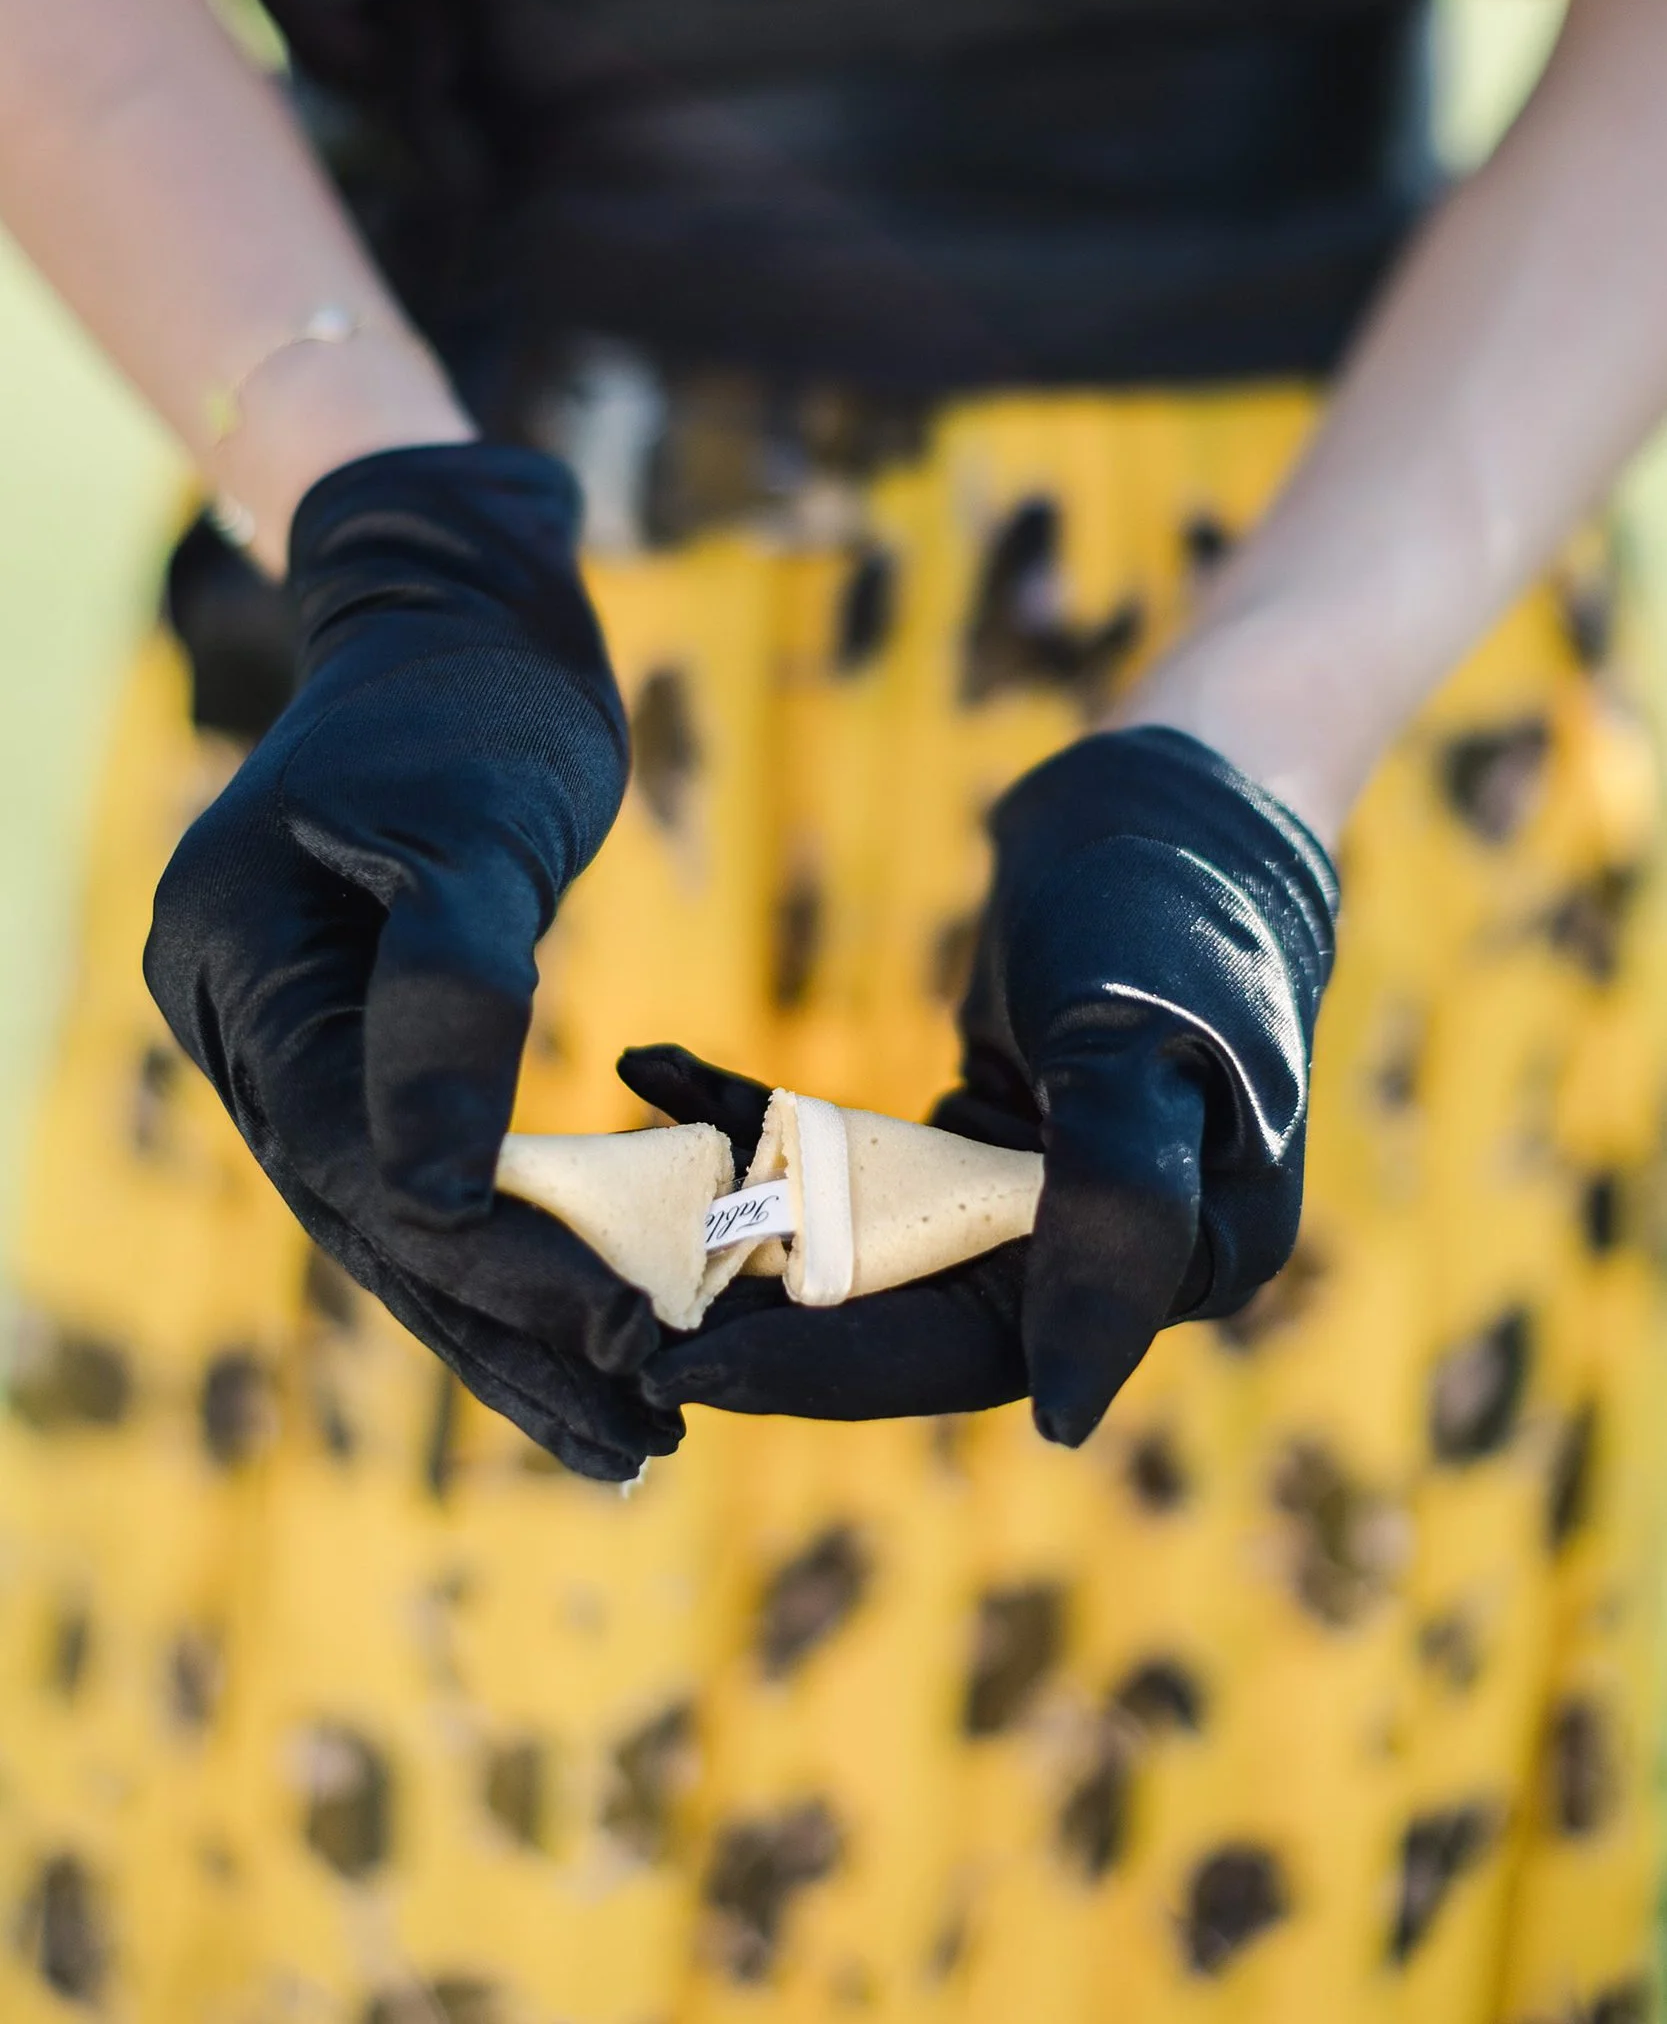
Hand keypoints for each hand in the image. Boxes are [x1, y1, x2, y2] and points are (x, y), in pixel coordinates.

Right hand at [145, 441, 679, 1480]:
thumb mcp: (471, 823)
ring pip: (400, 1223)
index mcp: (233, 961)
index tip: (623, 1332)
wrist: (459, 620)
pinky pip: (433, 1177)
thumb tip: (437, 1191)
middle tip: (644, 1430)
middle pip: (369, 1218)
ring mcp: (295, 1042)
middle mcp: (243, 1022)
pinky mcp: (368, 1049)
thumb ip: (452, 993)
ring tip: (633, 1434)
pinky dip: (515, 1256)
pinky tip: (588, 1333)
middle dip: (509, 1331)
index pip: (352, 1153)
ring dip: (514, 1330)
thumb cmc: (471, 698)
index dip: (487, 1256)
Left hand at [639, 729, 1336, 1447]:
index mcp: (1177, 1267)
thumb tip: (1063, 1418)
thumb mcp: (1132, 1044)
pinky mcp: (978, 1140)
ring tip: (609, 1206)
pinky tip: (657, 1071)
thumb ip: (1110, 1213)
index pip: (971, 1353)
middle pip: (901, 1316)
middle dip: (751, 1311)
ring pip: (859, 1245)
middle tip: (607, 1312)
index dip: (823, 1369)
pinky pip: (855, 1156)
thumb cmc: (1173, 908)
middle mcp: (1102, 1258)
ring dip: (735, 1222)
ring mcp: (1037, 1200)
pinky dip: (761, 1118)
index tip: (683, 1370)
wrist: (1177, 788)